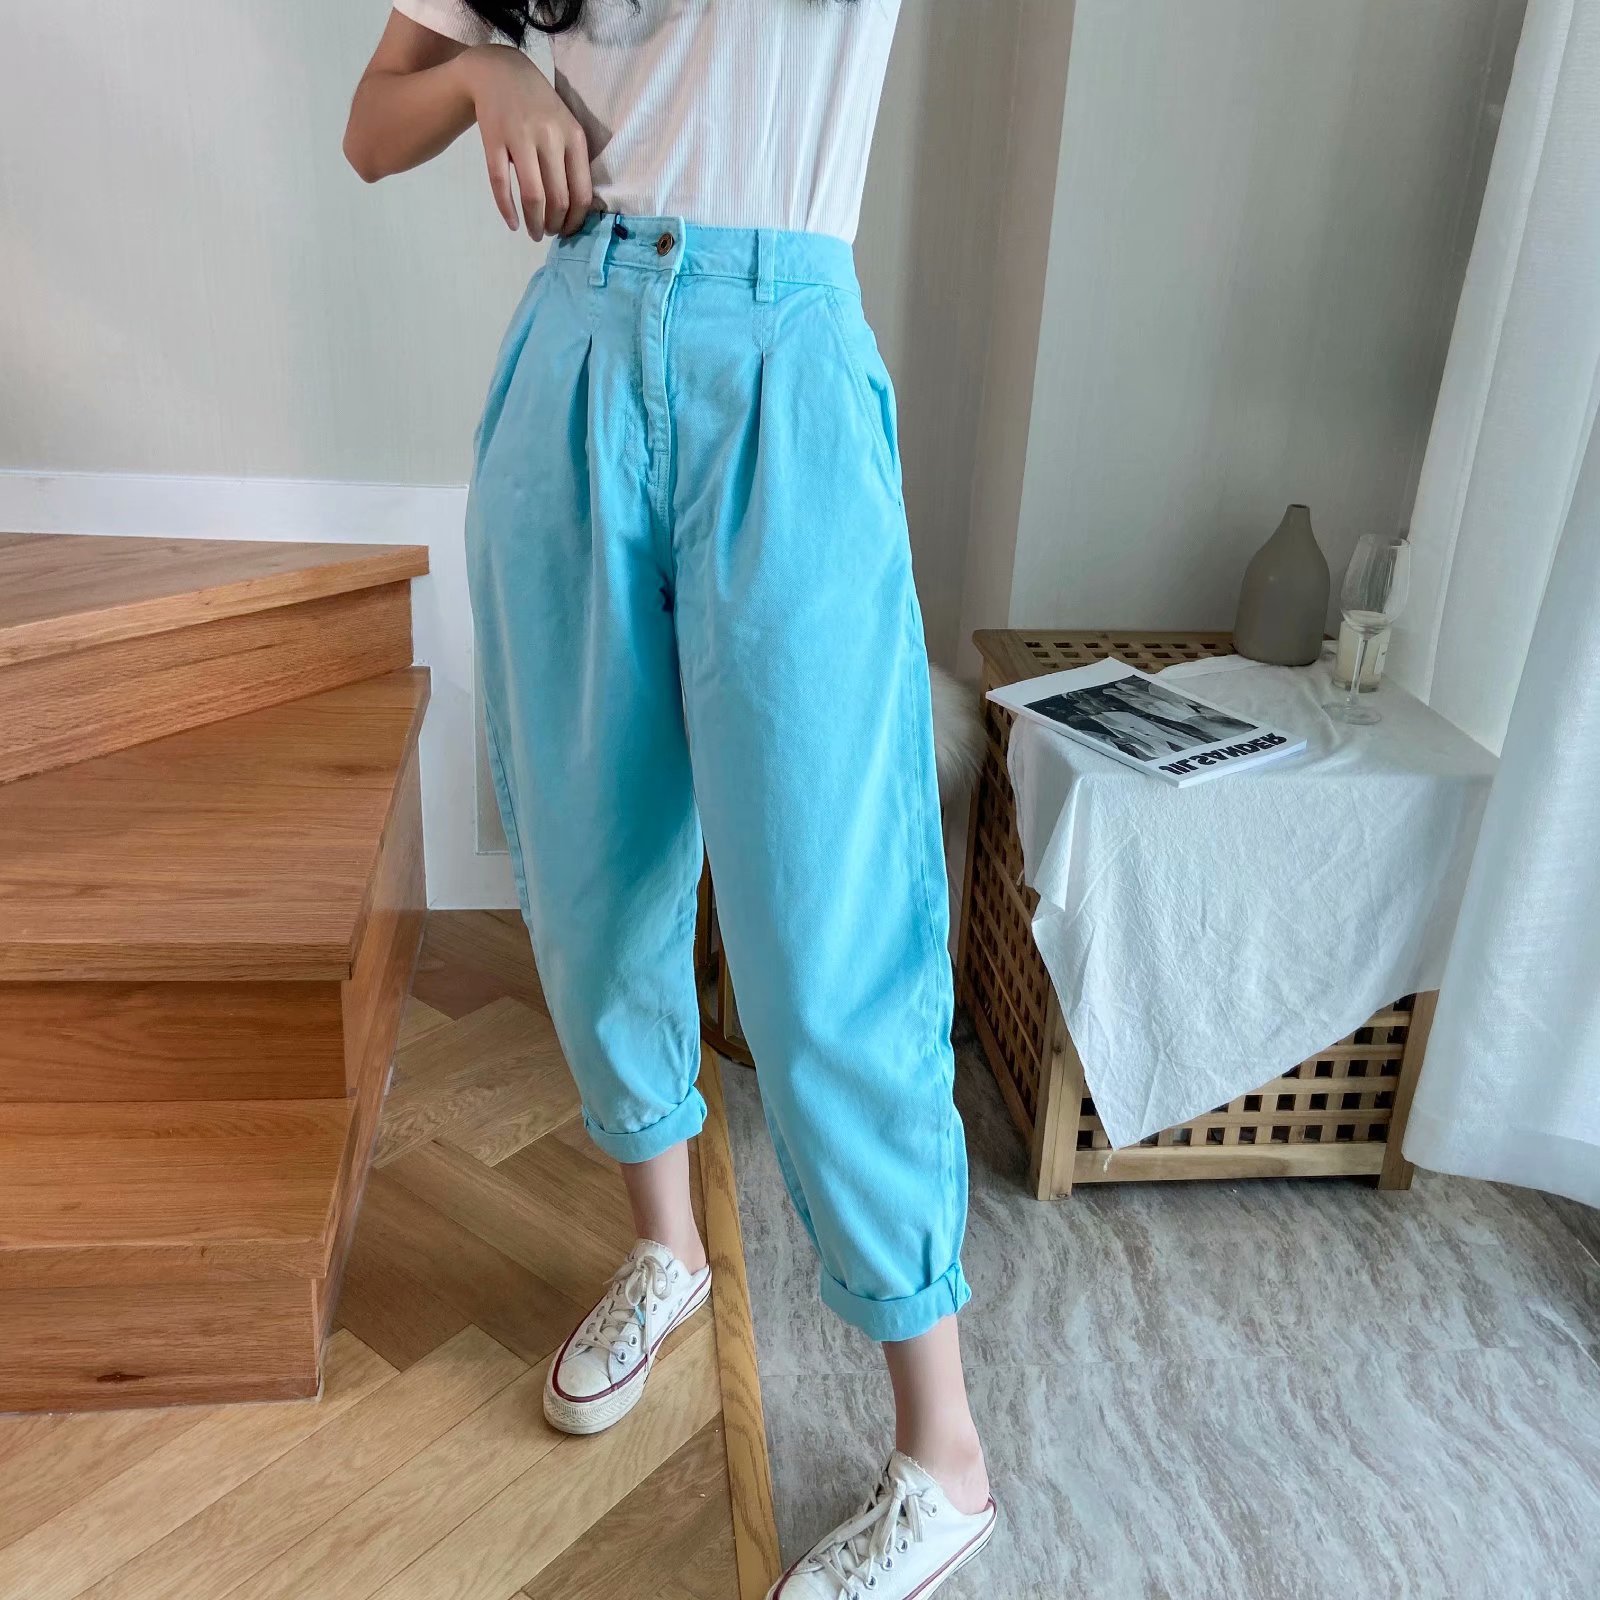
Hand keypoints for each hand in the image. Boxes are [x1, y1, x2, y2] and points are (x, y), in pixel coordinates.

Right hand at [459, 44, 592, 239]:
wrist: (500, 72)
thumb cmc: (540, 107)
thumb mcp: (566, 127)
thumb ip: (573, 162)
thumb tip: (577, 211)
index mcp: (574, 137)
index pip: (582, 193)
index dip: (576, 220)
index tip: (569, 231)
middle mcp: (550, 137)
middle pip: (558, 199)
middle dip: (555, 225)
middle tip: (549, 233)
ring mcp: (520, 137)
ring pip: (532, 195)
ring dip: (535, 223)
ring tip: (534, 233)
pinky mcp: (493, 139)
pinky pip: (500, 183)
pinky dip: (507, 209)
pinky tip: (513, 224)